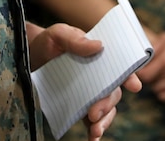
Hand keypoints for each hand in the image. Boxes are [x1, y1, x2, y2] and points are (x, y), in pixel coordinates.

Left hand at [27, 22, 142, 139]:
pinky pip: (92, 121)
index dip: (130, 76)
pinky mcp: (80, 107)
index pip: (121, 66)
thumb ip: (76, 39)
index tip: (134, 86)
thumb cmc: (48, 42)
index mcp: (101, 57)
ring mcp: (91, 93)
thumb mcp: (59, 34)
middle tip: (94, 112)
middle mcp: (100, 76)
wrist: (29, 58)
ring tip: (95, 130)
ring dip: (105, 121)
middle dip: (108, 104)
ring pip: (107, 109)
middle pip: (114, 92)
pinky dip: (95, 131)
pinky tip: (93, 138)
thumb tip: (99, 46)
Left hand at [139, 27, 164, 102]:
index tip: (141, 69)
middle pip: (152, 84)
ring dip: (156, 85)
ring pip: (160, 91)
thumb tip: (140, 58)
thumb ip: (152, 49)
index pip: (145, 76)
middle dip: (149, 78)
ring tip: (159, 76)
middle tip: (151, 71)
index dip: (140, 73)